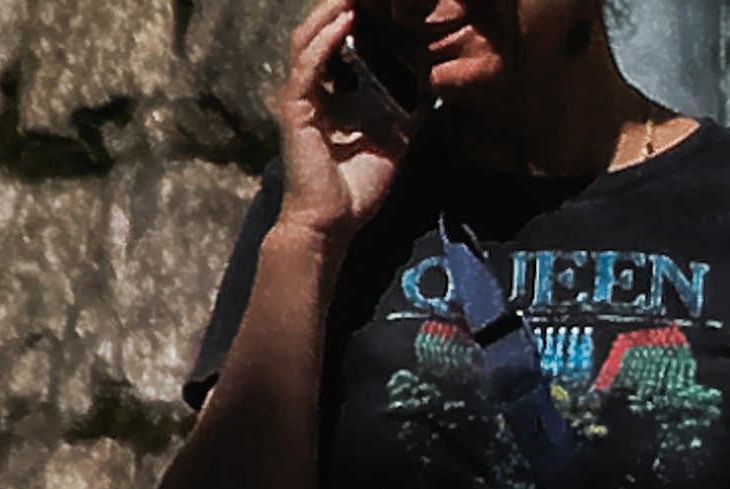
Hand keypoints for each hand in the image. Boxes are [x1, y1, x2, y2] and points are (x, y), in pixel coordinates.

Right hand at [272, 4, 416, 245]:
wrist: (331, 225)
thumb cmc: (357, 189)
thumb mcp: (394, 139)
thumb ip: (408, 109)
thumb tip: (434, 85)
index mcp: (330, 95)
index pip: (337, 43)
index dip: (356, 17)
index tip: (381, 0)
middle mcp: (310, 91)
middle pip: (319, 32)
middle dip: (342, 4)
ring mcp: (300, 99)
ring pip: (308, 39)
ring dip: (332, 11)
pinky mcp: (295, 110)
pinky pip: (309, 65)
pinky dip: (326, 40)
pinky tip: (346, 20)